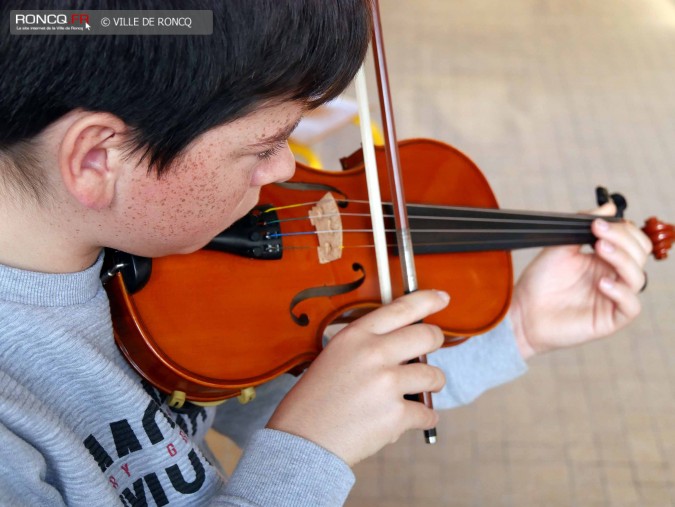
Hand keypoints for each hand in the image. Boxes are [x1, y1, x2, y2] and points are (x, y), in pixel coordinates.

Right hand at [266, 290, 448, 465]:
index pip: (401, 308)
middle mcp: (374, 354)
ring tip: (418, 391)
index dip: (427, 300)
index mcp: (356, 336)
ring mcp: (387, 384)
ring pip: (434, 375)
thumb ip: (367, 345)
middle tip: (430, 350)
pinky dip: (424, 418)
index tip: (442, 298)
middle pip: (427, 336)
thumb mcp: (334, 356)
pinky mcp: (396, 415)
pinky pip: (427, 412)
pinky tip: (409, 419)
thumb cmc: (314, 400)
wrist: (302, 441)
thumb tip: (403, 343)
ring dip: (432, 384)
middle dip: (435, 342)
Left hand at [509, 203, 651, 359]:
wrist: (521, 310)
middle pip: (640, 255)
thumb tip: (609, 206)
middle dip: (624, 239)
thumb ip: (582, 226)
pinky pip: (631, 307)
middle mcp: (613, 277)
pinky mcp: (609, 320)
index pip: (632, 241)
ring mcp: (613, 298)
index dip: (622, 230)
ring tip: (600, 250)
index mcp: (605, 260)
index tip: (597, 223)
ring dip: (622, 260)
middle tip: (598, 233)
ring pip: (638, 278)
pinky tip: (602, 283)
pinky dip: (621, 292)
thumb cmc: (540, 281)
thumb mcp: (559, 246)